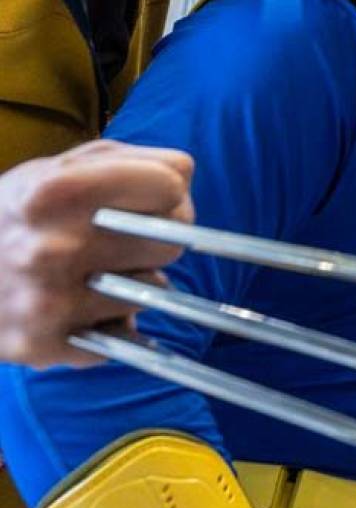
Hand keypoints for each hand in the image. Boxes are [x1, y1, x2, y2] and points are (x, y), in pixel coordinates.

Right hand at [0, 142, 192, 367]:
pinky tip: (78, 306)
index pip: (170, 186)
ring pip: (154, 290)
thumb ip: (127, 160)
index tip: (151, 199)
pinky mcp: (46, 347)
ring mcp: (49, 303)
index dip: (167, 192)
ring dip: (134, 282)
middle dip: (155, 238)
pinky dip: (112, 322)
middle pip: (171, 242)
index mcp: (55, 192)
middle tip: (120, 240)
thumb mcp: (55, 170)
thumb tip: (184, 175)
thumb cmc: (18, 216)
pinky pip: (127, 333)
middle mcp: (53, 247)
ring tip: (90, 273)